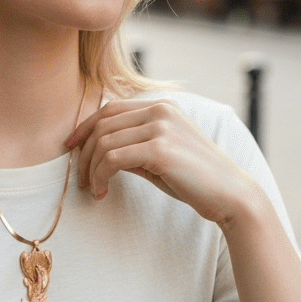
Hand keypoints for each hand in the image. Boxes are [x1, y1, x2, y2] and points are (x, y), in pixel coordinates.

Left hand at [66, 98, 256, 225]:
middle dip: (83, 153)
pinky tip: (102, 191)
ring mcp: (161, 127)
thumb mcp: (158, 156)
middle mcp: (160, 110)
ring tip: (94, 189)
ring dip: (91, 169)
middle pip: (102, 124)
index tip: (70, 149)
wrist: (230, 195)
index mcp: (162, 106)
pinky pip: (112, 159)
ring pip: (104, 142)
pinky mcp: (160, 149)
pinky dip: (100, 176)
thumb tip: (96, 151)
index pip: (109, 109)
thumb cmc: (194, 180)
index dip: (84, 128)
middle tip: (80, 178)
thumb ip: (131, 147)